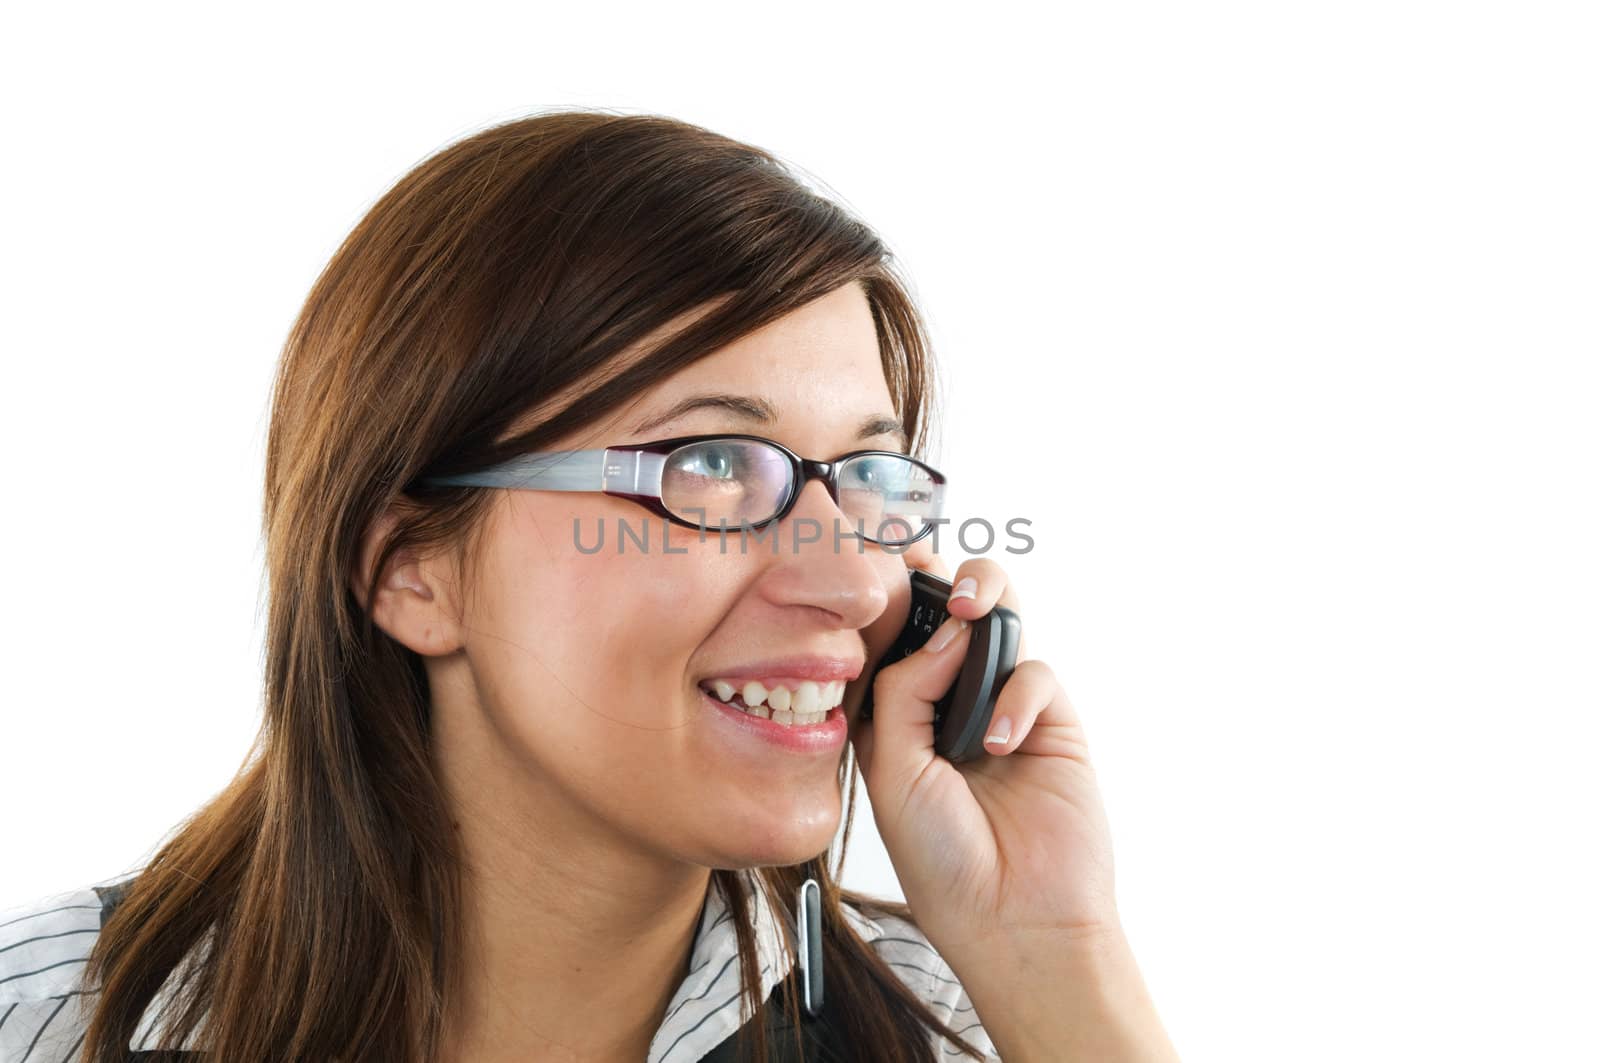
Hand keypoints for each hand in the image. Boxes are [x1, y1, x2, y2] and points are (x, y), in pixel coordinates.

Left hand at [849, 552, 1121, 956]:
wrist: (1011, 919)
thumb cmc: (940, 858)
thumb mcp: (892, 769)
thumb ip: (906, 691)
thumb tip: (947, 627)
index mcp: (899, 714)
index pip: (895, 636)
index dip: (888, 597)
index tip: (876, 557)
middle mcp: (951, 703)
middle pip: (953, 614)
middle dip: (944, 577)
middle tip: (931, 569)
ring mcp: (1004, 708)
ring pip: (1002, 622)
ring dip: (986, 597)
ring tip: (970, 609)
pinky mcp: (1052, 723)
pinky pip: (1035, 674)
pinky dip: (1016, 695)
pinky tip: (1001, 743)